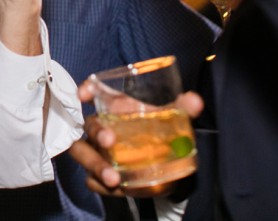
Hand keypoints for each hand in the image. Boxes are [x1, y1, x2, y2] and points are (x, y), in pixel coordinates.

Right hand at [70, 80, 204, 195]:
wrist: (166, 168)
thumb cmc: (161, 134)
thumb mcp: (173, 121)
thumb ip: (183, 110)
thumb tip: (195, 101)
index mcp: (117, 108)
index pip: (95, 92)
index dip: (87, 90)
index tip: (84, 94)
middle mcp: (102, 127)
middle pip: (89, 125)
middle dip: (96, 131)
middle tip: (109, 141)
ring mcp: (97, 152)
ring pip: (82, 153)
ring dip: (95, 164)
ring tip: (113, 178)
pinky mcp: (99, 175)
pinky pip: (91, 180)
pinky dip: (100, 184)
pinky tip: (115, 189)